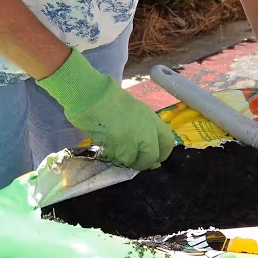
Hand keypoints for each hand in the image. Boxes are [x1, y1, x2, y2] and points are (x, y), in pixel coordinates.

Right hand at [37, 49, 174, 169]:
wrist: (90, 95)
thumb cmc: (110, 99)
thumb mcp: (135, 110)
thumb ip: (145, 128)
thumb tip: (149, 150)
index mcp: (151, 119)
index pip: (167, 142)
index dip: (161, 153)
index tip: (153, 157)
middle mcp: (145, 130)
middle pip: (152, 156)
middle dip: (142, 162)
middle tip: (132, 160)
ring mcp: (131, 139)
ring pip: (132, 160)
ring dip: (124, 159)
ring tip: (115, 150)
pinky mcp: (116, 145)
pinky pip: (117, 158)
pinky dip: (112, 156)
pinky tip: (106, 147)